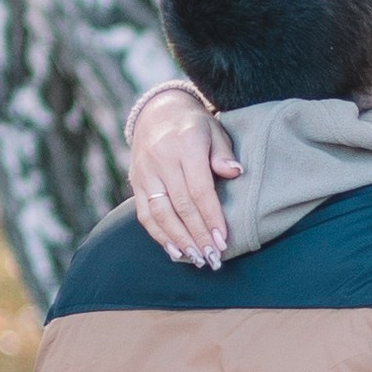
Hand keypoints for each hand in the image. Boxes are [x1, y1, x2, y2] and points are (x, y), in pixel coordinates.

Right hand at [130, 92, 240, 266]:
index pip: (199, 188)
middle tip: (213, 257)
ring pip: (160, 213)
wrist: (157, 112)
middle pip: (180, 205)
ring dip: (179, 240)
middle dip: (198, 234)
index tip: (223, 239)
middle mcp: (161, 159)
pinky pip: (145, 214)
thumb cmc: (195, 126)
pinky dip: (159, 235)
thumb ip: (224, 154)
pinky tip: (176, 251)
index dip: (211, 216)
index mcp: (185, 144)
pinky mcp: (136, 182)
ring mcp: (145, 172)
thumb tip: (236, 173)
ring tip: (197, 259)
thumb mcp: (215, 131)